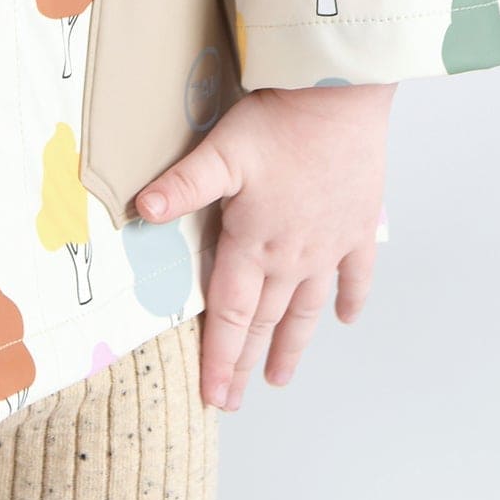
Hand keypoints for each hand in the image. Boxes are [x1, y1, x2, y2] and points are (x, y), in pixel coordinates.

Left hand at [134, 81, 396, 411]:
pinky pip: (355, 276)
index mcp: (254, 243)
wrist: (339, 99)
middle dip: (248, 362)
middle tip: (235, 400)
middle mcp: (292, 256)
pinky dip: (349, 300)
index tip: (214, 395)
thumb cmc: (277, 123)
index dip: (220, 357)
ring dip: (293, 345)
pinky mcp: (358, 228)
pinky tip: (344, 319)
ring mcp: (329, 246)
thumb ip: (183, 186)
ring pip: (307, 309)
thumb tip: (140, 210)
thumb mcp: (220, 152)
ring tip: (281, 377)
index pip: (231, 314)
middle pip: (266, 320)